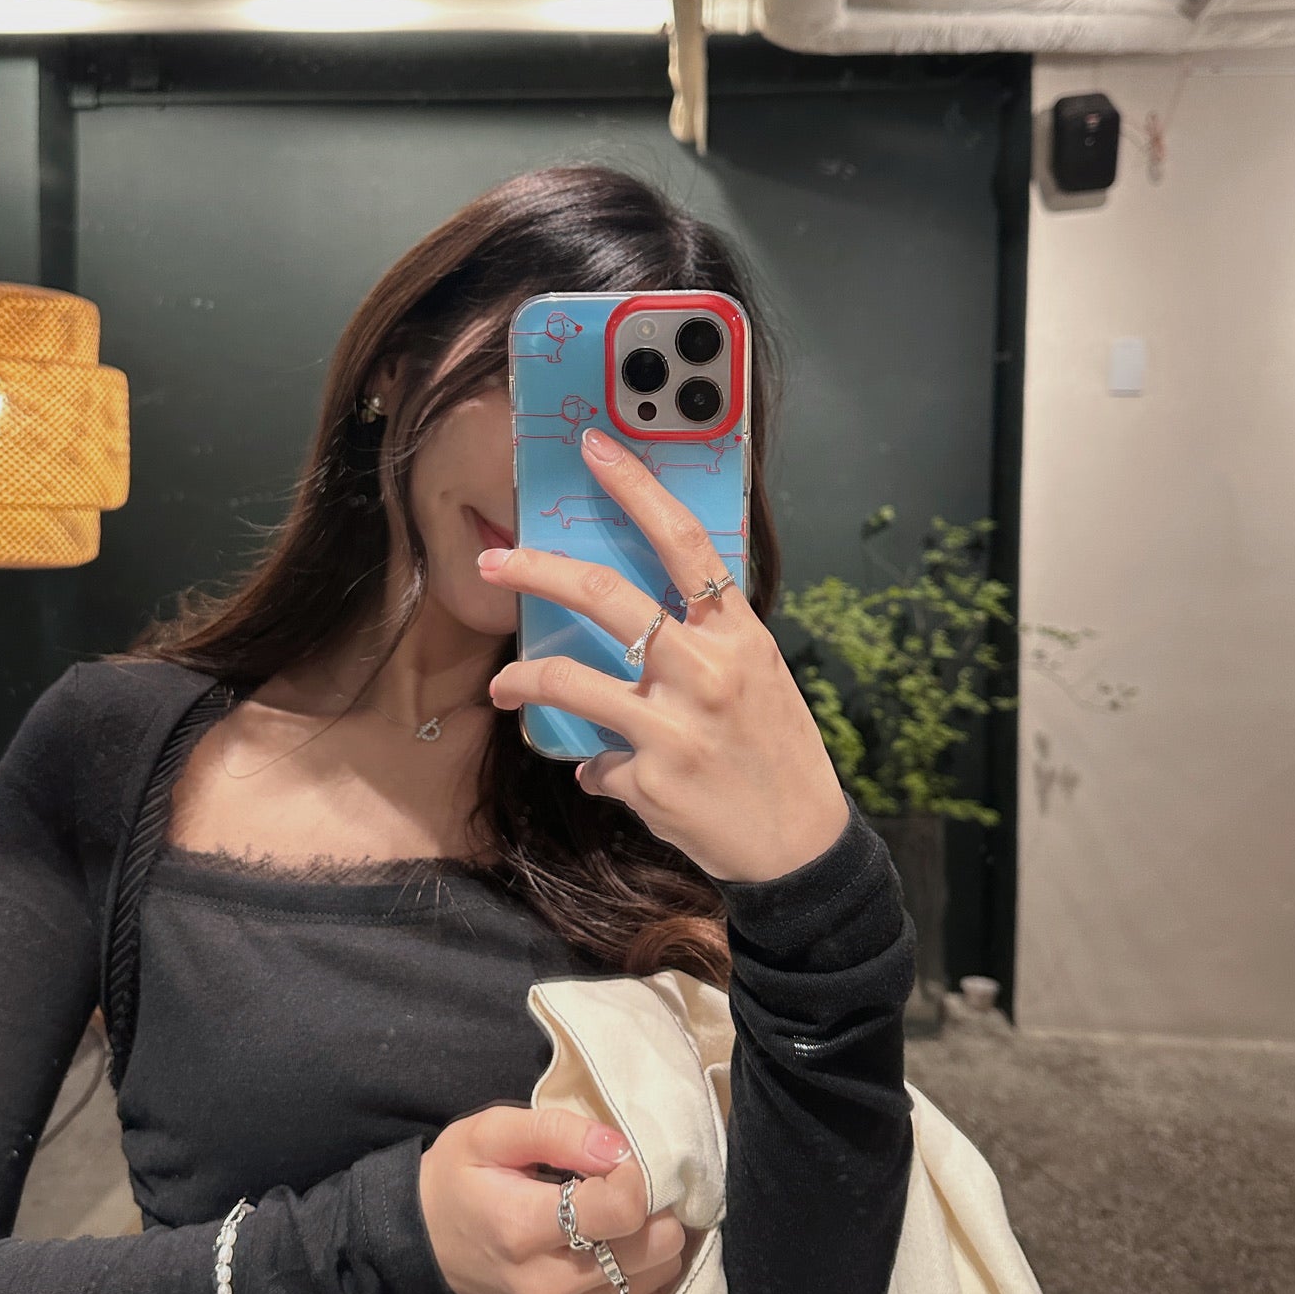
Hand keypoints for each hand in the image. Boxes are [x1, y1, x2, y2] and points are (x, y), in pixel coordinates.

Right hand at [418, 1104, 688, 1293]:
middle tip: (627, 1188)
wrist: (422, 1244)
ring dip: (655, 1242)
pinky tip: (618, 1250)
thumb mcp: (492, 1132)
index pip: (623, 1209)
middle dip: (655, 1210)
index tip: (616, 1161)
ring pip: (656, 1280)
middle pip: (653, 1250)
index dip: (635, 1175)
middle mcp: (544, 1287)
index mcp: (522, 1228)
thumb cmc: (460, 1177)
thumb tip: (620, 1149)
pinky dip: (643, 1276)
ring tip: (623, 1217)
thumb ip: (557, 1132)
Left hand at [482, 426, 849, 882]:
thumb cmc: (777, 751)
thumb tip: (639, 618)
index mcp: (738, 633)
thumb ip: (705, 639)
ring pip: (570, 678)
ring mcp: (674, 726)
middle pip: (605, 597)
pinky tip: (605, 774)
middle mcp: (706, 670)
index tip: (595, 448)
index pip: (684, 541)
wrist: (800, 845)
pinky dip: (595, 766)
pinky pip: (595, 760)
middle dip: (536, 571)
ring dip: (523, 679)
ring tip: (502, 686)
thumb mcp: (759, 676)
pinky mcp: (649, 780)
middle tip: (494, 562)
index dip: (636, 489)